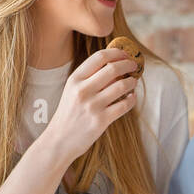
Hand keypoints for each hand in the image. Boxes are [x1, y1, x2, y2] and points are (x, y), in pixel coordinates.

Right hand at [44, 48, 139, 165]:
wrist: (59, 141)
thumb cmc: (69, 114)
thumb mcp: (72, 91)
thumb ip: (89, 78)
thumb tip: (116, 64)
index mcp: (74, 79)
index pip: (99, 57)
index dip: (116, 52)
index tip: (125, 54)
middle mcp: (82, 90)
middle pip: (113, 68)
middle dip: (128, 64)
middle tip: (134, 66)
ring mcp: (92, 106)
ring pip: (122, 86)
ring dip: (132, 82)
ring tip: (133, 82)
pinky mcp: (101, 120)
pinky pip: (124, 105)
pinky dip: (132, 99)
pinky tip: (131, 97)